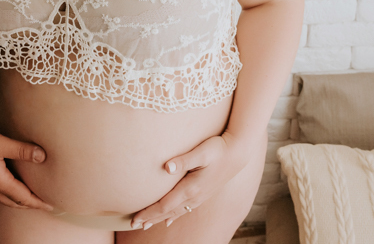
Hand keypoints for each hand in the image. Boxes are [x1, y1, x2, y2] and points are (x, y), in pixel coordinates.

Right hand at [0, 122, 52, 210]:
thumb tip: (42, 156)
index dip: (38, 202)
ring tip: (27, 199)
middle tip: (42, 205)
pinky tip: (6, 187)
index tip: (50, 206)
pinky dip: (6, 195)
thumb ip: (21, 149)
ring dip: (17, 201)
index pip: (23, 197)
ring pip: (3, 199)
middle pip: (14, 202)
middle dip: (29, 204)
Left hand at [130, 131, 255, 229]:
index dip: (149, 213)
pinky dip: (174, 215)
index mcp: (191, 188)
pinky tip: (169, 219)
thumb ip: (183, 160)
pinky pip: (185, 209)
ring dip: (160, 218)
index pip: (165, 205)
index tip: (135, 219)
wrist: (239, 152)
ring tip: (147, 224)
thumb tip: (166, 167)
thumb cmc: (219, 148)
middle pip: (168, 211)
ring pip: (176, 212)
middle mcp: (195, 196)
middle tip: (134, 224)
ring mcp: (200, 196)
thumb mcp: (201, 151)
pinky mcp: (204, 193)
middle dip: (151, 218)